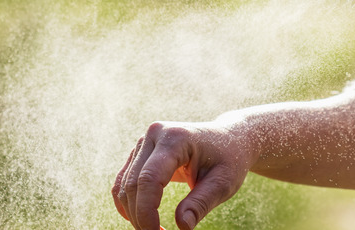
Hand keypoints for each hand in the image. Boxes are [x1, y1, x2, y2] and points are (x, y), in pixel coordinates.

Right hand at [112, 119, 257, 229]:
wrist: (230, 139)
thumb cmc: (229, 160)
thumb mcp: (223, 183)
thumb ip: (201, 203)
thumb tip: (182, 226)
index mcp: (176, 138)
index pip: (149, 179)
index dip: (147, 212)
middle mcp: (156, 134)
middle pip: (133, 184)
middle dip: (141, 216)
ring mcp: (146, 141)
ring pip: (125, 184)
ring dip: (134, 212)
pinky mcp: (141, 151)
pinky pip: (125, 180)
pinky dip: (130, 203)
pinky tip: (143, 220)